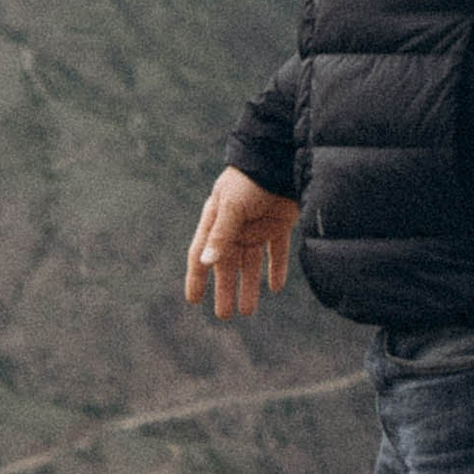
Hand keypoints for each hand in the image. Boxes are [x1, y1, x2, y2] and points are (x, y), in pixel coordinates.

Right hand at [185, 167, 297, 319]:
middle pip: (228, 265)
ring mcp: (257, 226)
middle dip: (226, 289)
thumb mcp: (231, 207)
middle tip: (224, 315)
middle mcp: (235, 227)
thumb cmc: (249, 179)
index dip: (196, 277)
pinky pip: (276, 252)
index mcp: (216, 221)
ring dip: (249, 286)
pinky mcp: (278, 224)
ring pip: (251, 263)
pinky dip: (276, 269)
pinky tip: (275, 288)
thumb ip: (221, 234)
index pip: (201, 254)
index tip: (193, 300)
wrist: (280, 158)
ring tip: (247, 311)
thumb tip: (206, 262)